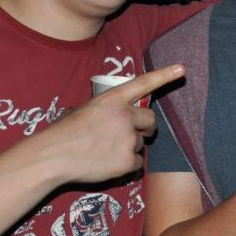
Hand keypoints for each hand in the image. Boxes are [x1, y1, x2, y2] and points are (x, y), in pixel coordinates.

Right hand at [45, 64, 184, 184]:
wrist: (53, 156)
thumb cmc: (63, 133)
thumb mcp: (86, 110)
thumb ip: (108, 111)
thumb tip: (121, 120)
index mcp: (113, 99)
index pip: (144, 83)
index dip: (164, 75)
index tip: (182, 69)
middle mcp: (125, 115)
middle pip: (150, 119)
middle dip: (146, 127)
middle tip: (133, 134)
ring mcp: (128, 138)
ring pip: (140, 143)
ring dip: (129, 147)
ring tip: (104, 152)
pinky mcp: (128, 160)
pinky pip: (137, 163)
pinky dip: (127, 166)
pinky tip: (108, 165)